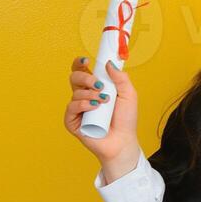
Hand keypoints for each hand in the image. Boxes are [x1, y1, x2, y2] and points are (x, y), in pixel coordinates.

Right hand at [63, 55, 141, 178]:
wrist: (123, 140)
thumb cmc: (125, 119)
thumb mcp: (129, 94)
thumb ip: (121, 78)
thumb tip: (109, 64)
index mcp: (94, 87)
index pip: (82, 70)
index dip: (80, 63)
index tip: (87, 60)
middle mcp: (84, 96)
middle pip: (75, 78)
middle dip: (86, 78)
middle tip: (99, 85)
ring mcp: (77, 109)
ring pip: (75, 93)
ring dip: (90, 94)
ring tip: (103, 102)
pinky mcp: (73, 122)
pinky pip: (71, 108)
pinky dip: (82, 105)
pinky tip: (93, 108)